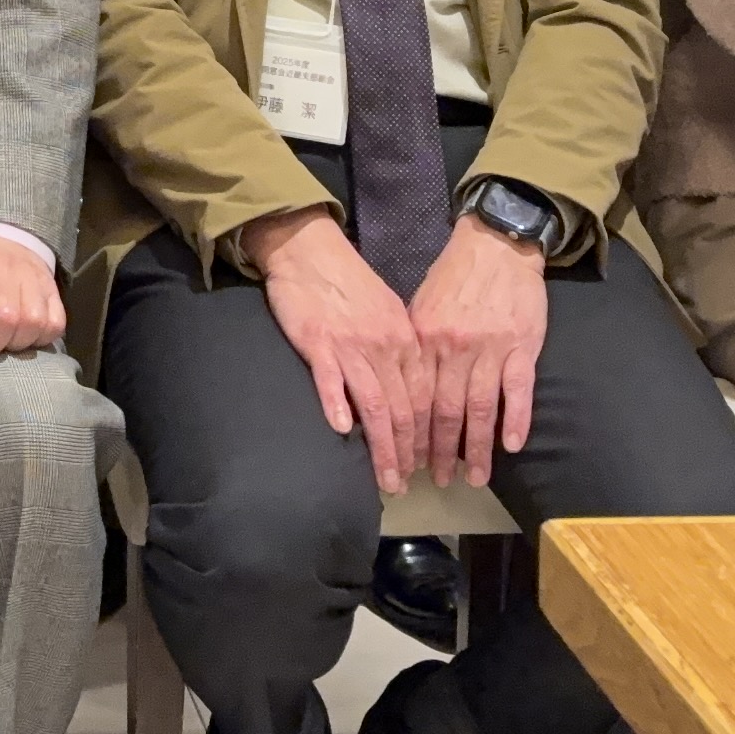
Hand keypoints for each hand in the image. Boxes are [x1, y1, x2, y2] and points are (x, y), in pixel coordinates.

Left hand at [0, 234, 64, 362]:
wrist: (1, 241)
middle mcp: (2, 268)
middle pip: (3, 318)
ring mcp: (32, 277)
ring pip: (32, 323)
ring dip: (16, 344)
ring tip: (4, 341)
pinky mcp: (53, 288)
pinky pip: (55, 324)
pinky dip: (40, 338)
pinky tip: (24, 335)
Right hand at [246, 209, 424, 494]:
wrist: (309, 249)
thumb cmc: (348, 282)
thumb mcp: (385, 314)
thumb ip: (397, 352)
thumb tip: (405, 395)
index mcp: (405, 339)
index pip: (423, 398)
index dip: (425, 437)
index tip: (424, 466)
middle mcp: (385, 346)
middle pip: (403, 410)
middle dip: (407, 454)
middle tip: (405, 485)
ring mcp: (352, 346)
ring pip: (375, 405)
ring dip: (382, 447)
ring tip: (386, 478)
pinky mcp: (318, 343)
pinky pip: (332, 379)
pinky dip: (338, 405)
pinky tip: (341, 430)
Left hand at [404, 212, 549, 486]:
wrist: (496, 244)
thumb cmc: (456, 276)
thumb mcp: (422, 306)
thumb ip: (416, 347)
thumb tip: (403, 388)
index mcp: (426, 338)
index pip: (417, 397)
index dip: (414, 433)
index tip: (410, 460)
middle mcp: (455, 347)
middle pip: (446, 410)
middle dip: (441, 451)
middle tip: (439, 480)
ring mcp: (491, 348)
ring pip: (481, 408)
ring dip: (477, 448)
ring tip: (474, 478)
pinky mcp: (522, 346)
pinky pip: (518, 390)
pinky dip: (516, 420)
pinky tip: (512, 447)